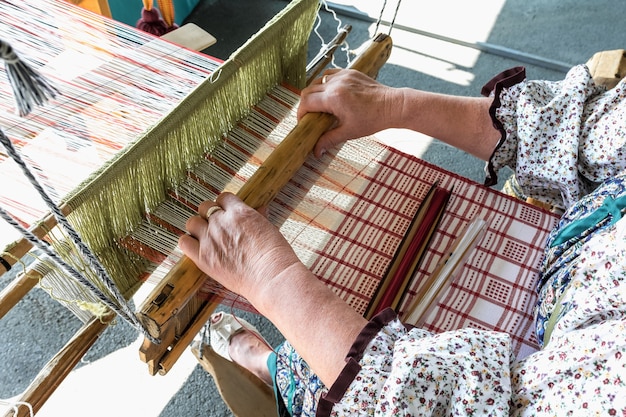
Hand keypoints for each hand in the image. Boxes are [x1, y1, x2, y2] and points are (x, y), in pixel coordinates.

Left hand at [178, 192, 300, 298]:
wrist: (271, 276)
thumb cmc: (275, 255)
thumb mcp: (269, 228)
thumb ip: (259, 217)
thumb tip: (260, 210)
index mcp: (239, 212)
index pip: (223, 198)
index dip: (224, 206)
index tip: (225, 213)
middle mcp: (221, 222)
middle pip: (205, 207)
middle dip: (209, 214)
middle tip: (215, 226)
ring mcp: (210, 239)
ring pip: (192, 222)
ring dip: (197, 228)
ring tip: (205, 237)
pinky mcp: (202, 257)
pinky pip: (184, 242)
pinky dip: (188, 243)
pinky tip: (196, 248)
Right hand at [298, 69, 399, 156]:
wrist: (392, 106)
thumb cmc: (373, 119)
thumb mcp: (349, 132)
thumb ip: (328, 140)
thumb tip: (316, 151)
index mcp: (334, 98)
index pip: (306, 102)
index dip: (300, 113)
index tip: (303, 122)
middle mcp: (336, 83)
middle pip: (308, 90)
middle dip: (305, 104)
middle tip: (310, 116)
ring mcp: (343, 75)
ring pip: (317, 80)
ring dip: (314, 93)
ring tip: (320, 106)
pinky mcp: (350, 72)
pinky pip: (329, 75)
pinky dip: (325, 84)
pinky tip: (330, 94)